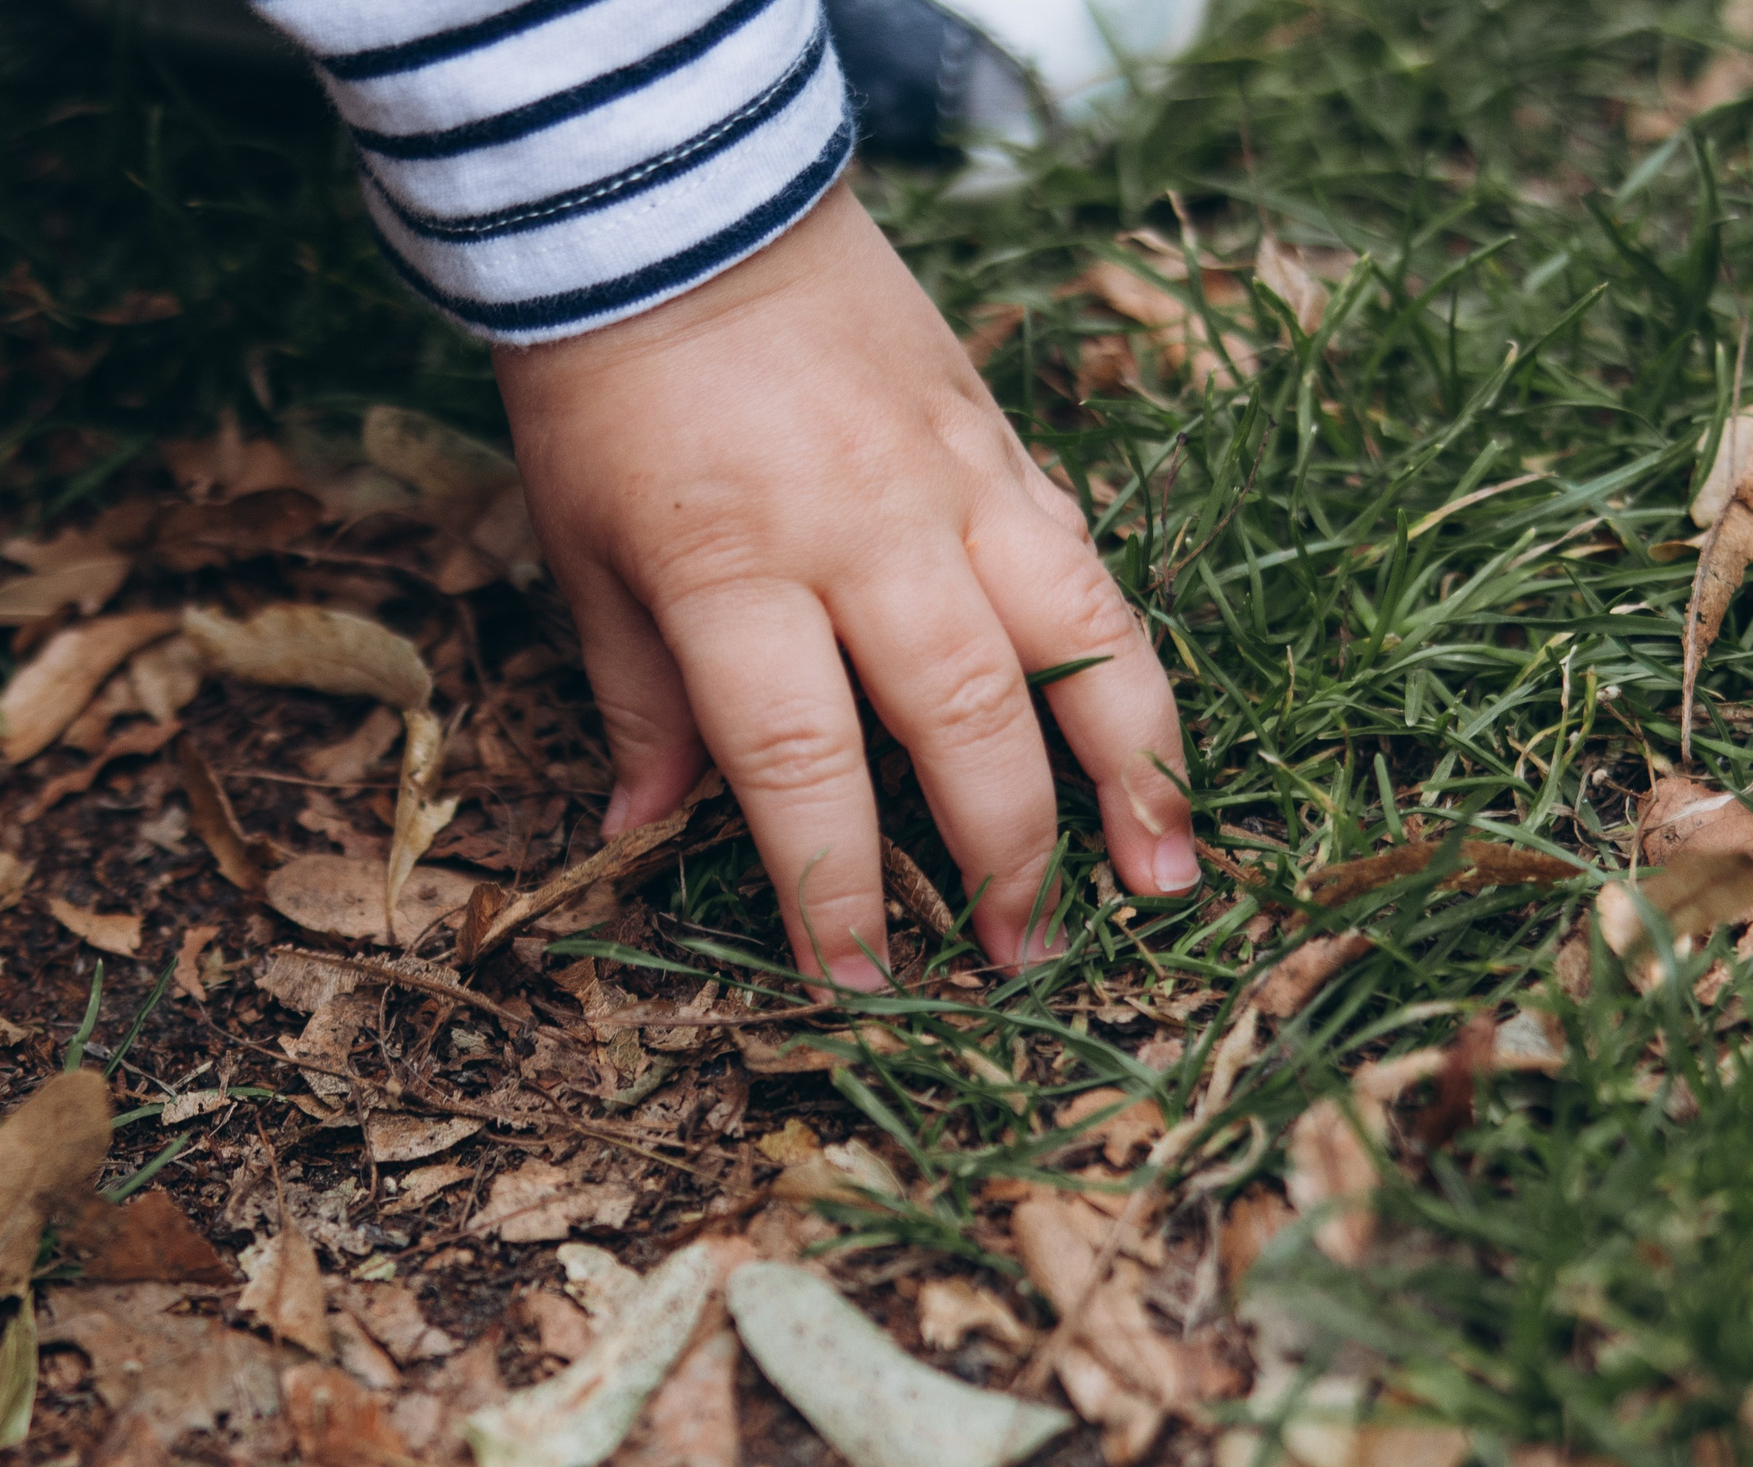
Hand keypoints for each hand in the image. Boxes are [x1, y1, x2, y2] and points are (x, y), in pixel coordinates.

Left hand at [493, 183, 1194, 988]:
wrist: (678, 205)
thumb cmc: (606, 391)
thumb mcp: (585, 548)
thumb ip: (636, 694)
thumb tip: (645, 827)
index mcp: (732, 569)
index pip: (800, 761)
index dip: (833, 884)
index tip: (856, 976)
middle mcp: (860, 531)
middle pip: (964, 716)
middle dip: (1005, 854)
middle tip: (1026, 955)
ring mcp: (949, 478)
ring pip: (1075, 636)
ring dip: (1131, 767)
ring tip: (1168, 871)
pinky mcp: (998, 439)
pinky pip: (1082, 560)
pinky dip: (1125, 657)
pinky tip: (1153, 739)